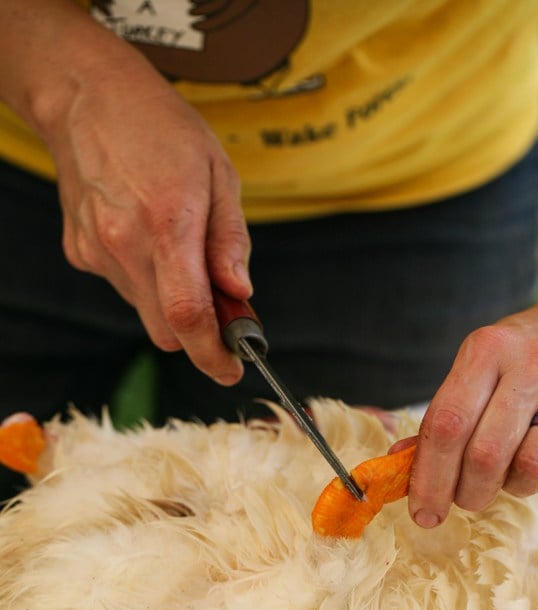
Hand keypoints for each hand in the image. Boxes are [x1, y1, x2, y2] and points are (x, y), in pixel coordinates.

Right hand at [12, 7, 250, 383]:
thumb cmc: (159, 127)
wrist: (86, 96)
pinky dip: (144, 278)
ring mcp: (96, 251)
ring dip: (170, 299)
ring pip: (145, 310)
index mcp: (167, 223)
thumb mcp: (218, 172)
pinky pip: (123, 287)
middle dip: (197, 331)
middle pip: (167, 330)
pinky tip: (144, 234)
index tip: (231, 369)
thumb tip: (241, 293)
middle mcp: (125, 244)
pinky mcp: (80, 252)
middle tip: (220, 303)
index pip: (189, 315)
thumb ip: (231, 239)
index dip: (213, 354)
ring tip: (176, 245)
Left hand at [396, 301, 537, 527]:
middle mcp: (536, 361)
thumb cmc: (522, 362)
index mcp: (488, 348)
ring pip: (533, 466)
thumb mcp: (478, 371)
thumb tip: (398, 466)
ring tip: (517, 473)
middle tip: (470, 497)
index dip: (429, 478)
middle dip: (469, 493)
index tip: (423, 512)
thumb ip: (444, 418)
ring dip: (517, 487)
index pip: (446, 424)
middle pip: (485, 453)